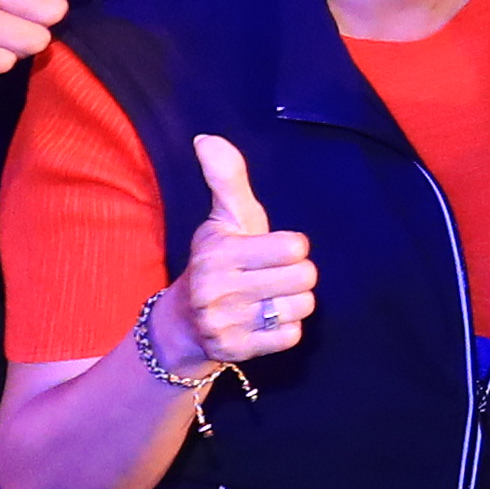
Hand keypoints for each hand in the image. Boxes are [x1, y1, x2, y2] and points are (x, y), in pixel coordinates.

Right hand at [169, 133, 317, 362]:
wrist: (184, 323)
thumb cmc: (217, 261)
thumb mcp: (223, 219)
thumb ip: (226, 178)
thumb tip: (207, 138)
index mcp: (219, 252)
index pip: (295, 247)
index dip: (291, 246)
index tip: (269, 250)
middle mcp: (218, 289)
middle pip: (305, 277)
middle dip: (295, 274)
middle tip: (270, 276)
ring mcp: (226, 323)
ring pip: (301, 307)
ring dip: (292, 302)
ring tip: (267, 298)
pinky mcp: (236, 350)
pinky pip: (291, 336)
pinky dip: (284, 329)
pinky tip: (263, 321)